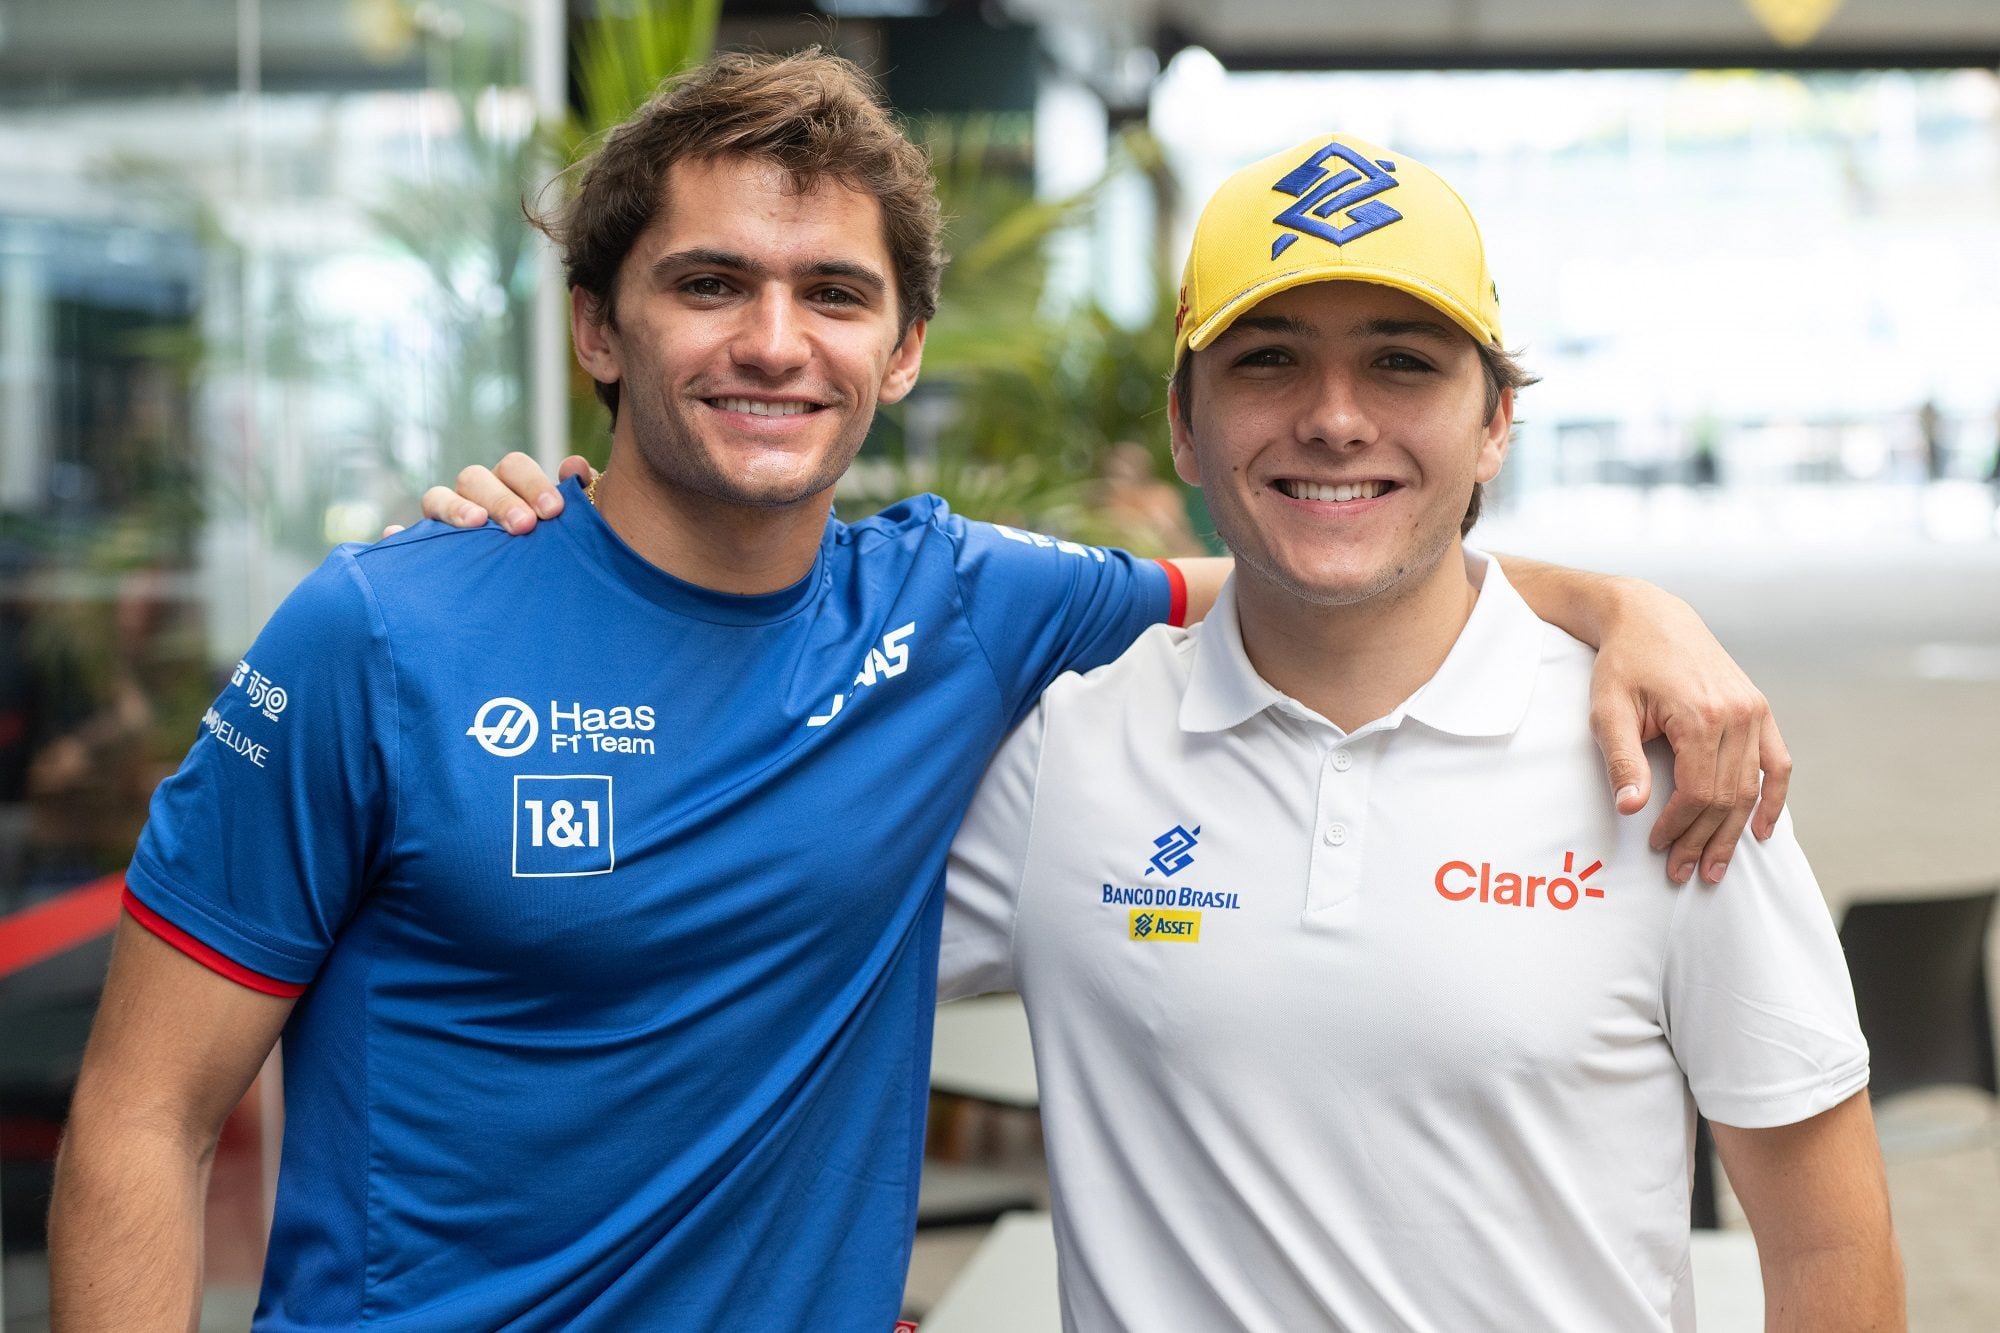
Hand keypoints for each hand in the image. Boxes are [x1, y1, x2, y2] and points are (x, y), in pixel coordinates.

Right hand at [381, 453, 595, 537]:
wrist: (535, 598)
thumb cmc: (556, 552)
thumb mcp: (573, 528)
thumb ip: (580, 497)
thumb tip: (575, 467)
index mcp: (510, 485)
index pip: (513, 466)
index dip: (532, 482)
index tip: (553, 510)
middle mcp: (475, 496)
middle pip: (475, 478)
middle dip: (500, 499)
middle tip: (523, 526)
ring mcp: (446, 520)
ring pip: (437, 497)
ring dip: (454, 508)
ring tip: (474, 524)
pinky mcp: (425, 547)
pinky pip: (404, 538)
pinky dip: (396, 535)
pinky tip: (393, 537)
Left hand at [1587, 581, 1791, 885]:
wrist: (1649, 618)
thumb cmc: (1623, 664)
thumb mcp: (1608, 710)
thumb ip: (1622, 760)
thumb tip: (1630, 808)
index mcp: (1702, 716)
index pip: (1698, 792)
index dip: (1679, 827)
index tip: (1657, 846)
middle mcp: (1737, 715)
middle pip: (1727, 797)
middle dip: (1704, 840)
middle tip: (1683, 872)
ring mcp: (1754, 711)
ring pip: (1751, 787)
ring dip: (1734, 831)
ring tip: (1715, 866)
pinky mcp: (1758, 708)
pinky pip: (1777, 762)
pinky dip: (1773, 798)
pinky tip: (1761, 830)